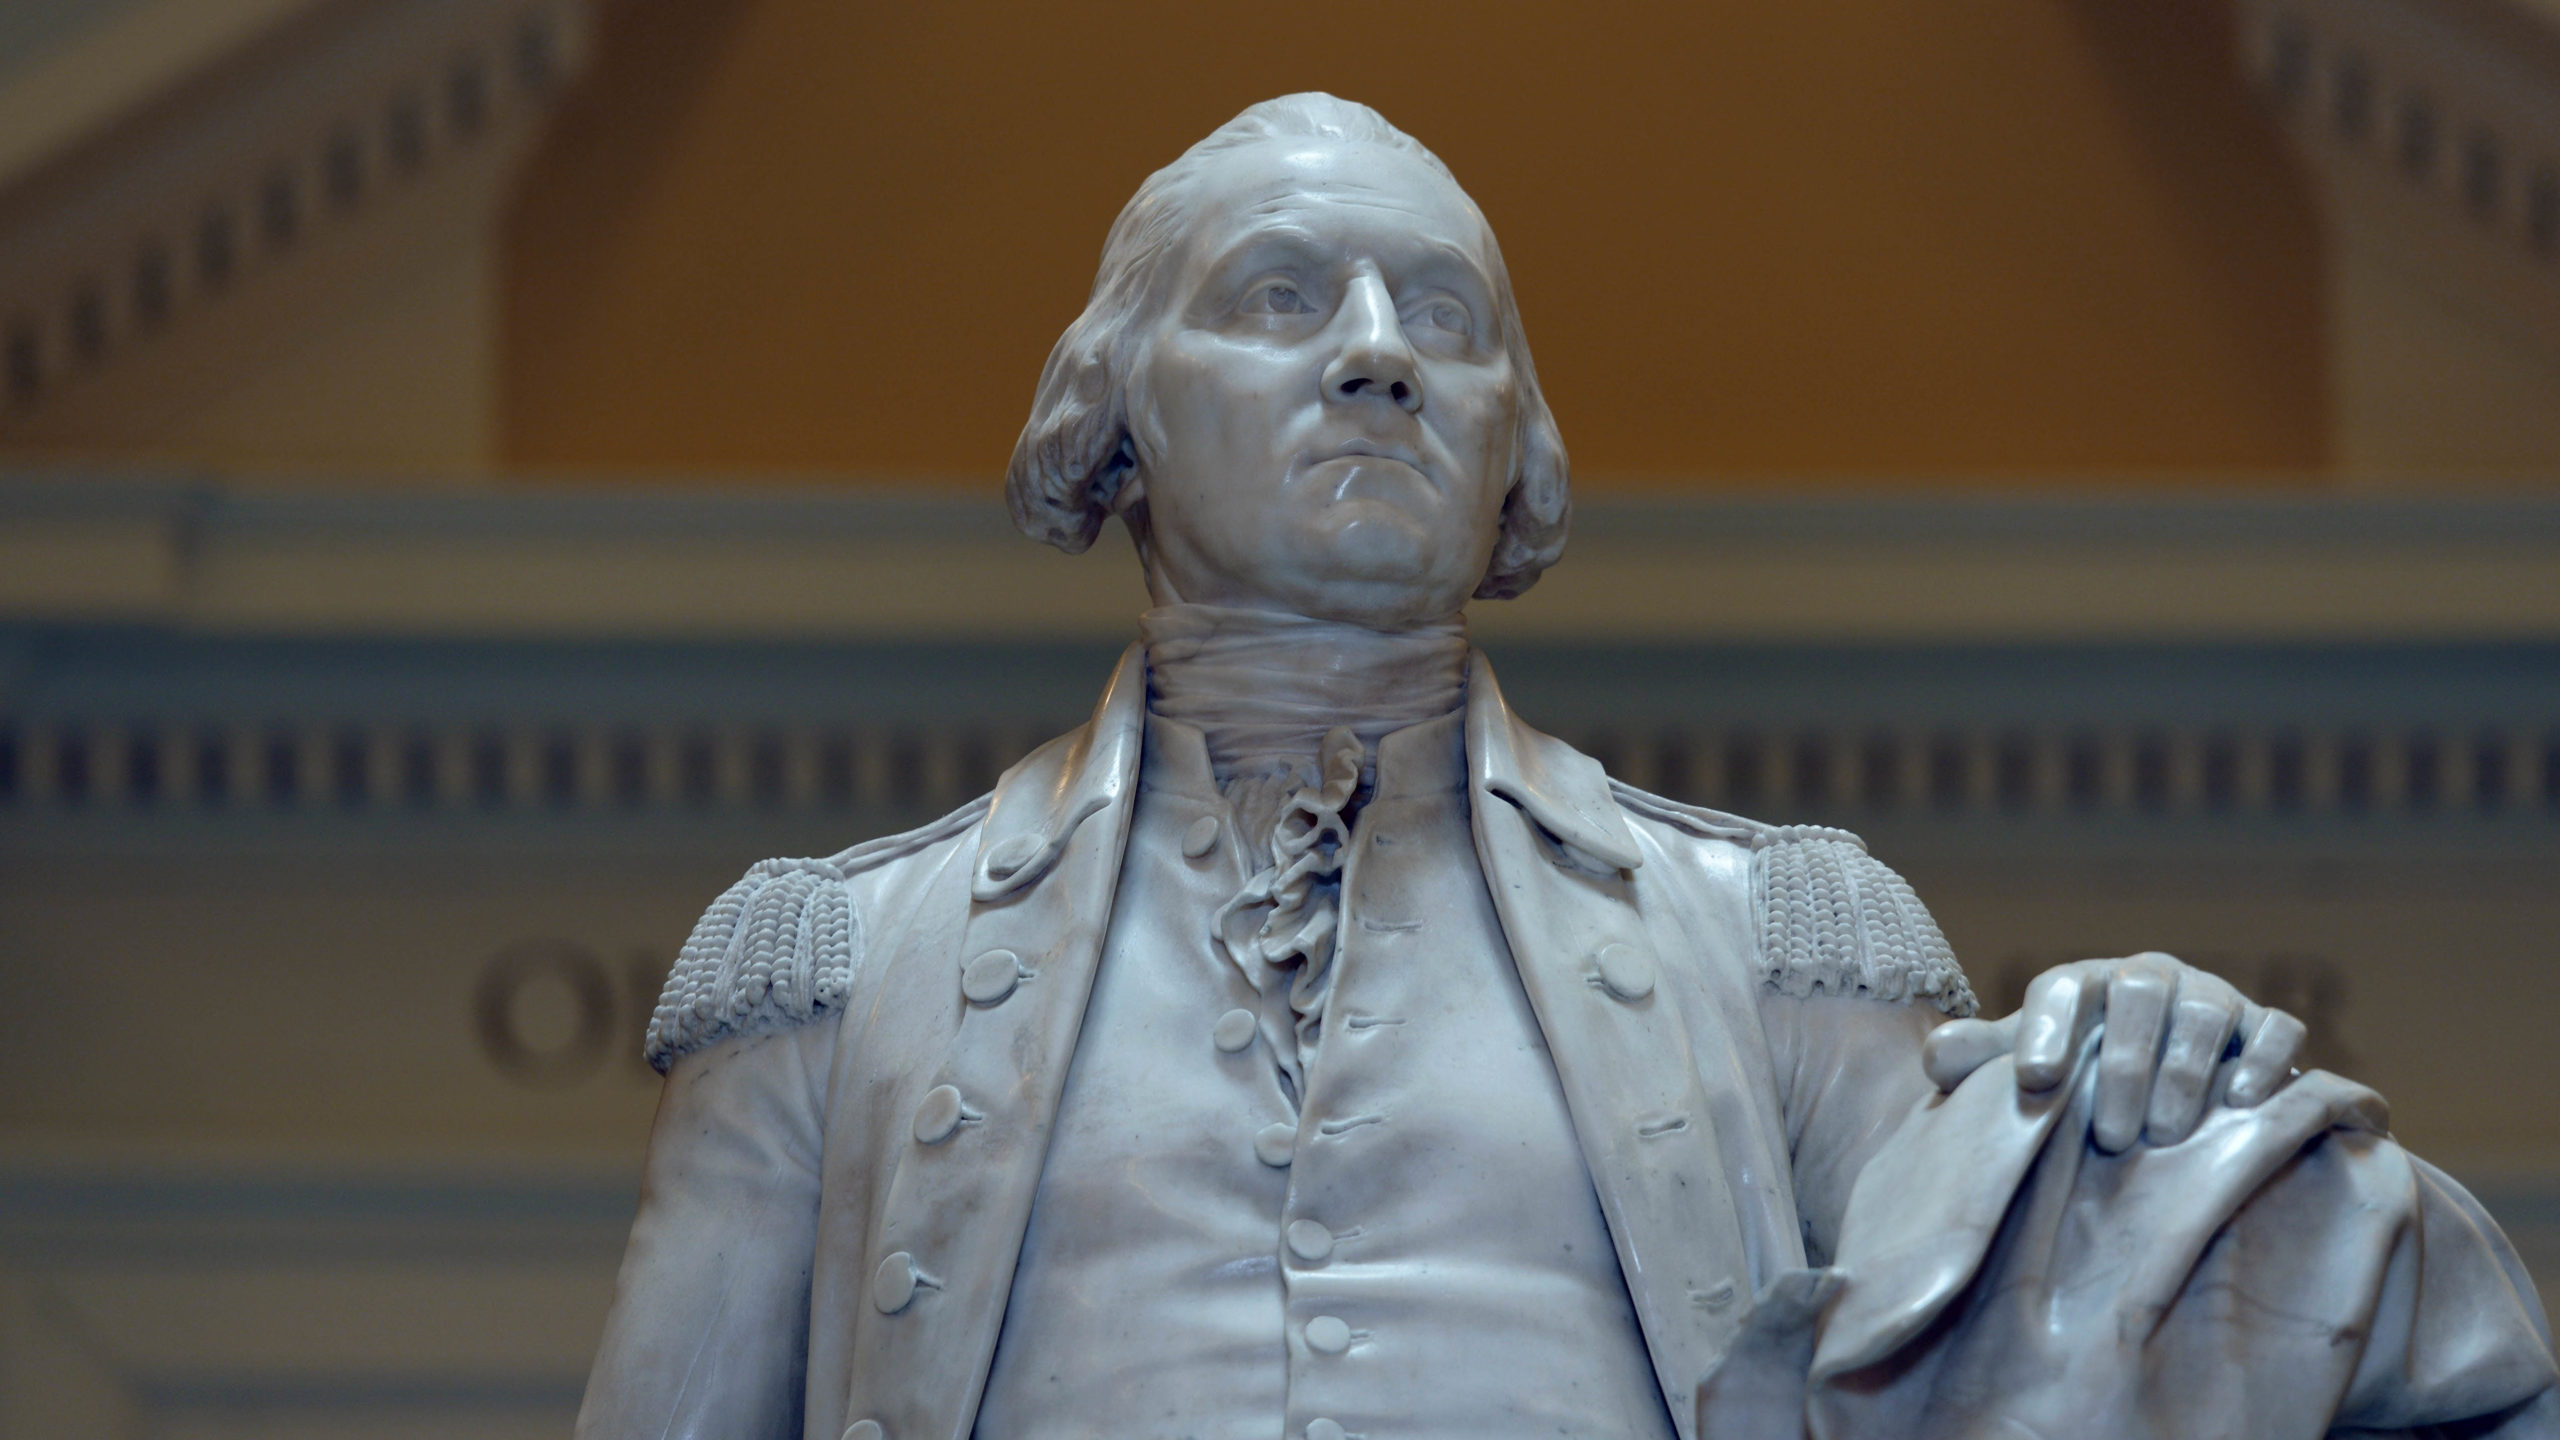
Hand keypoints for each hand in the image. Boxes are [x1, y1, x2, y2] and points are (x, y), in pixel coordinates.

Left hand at [1920, 952, 2306, 1151]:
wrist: (2161, 1091)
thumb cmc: (2080, 1080)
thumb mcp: (2028, 1068)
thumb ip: (1981, 1061)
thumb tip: (1936, 1057)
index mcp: (2084, 986)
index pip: (2060, 989)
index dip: (2045, 1028)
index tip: (2034, 1080)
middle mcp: (2150, 979)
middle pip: (2139, 995)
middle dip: (2125, 1066)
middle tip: (2113, 1138)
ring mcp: (2212, 998)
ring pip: (2207, 1012)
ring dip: (2187, 1072)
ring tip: (2166, 1137)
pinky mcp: (2264, 1027)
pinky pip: (2276, 1029)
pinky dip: (2265, 1061)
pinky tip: (2242, 1105)